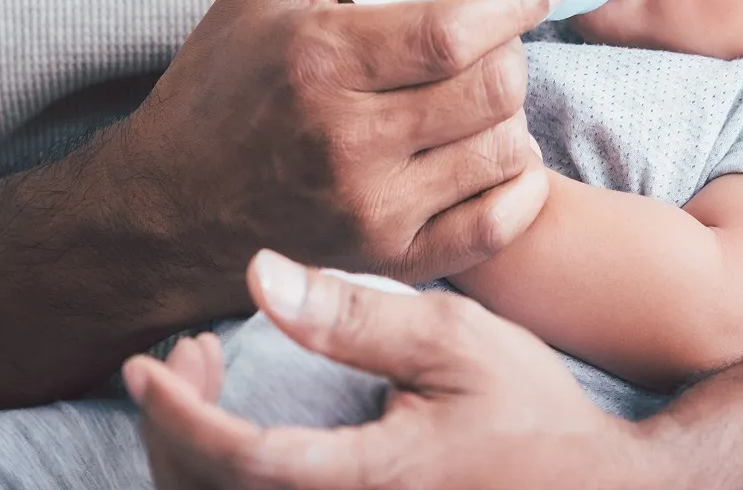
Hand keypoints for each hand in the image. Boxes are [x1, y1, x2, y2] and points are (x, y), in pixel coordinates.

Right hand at [102, 0, 570, 313]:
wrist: (170, 203)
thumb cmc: (220, 81)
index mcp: (320, 63)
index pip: (457, 28)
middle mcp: (350, 144)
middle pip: (495, 87)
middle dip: (514, 48)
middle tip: (495, 33)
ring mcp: (373, 212)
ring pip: (506, 150)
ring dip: (511, 110)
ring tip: (479, 87)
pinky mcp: (388, 260)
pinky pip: (499, 224)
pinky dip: (514, 181)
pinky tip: (490, 150)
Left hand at [125, 250, 647, 489]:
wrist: (597, 488)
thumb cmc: (529, 410)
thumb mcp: (450, 341)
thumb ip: (352, 317)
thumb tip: (261, 275)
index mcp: (366, 481)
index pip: (239, 460)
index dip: (178, 414)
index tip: (145, 366)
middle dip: (175, 427)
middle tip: (183, 351)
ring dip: (195, 448)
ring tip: (206, 370)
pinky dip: (229, 469)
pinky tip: (240, 421)